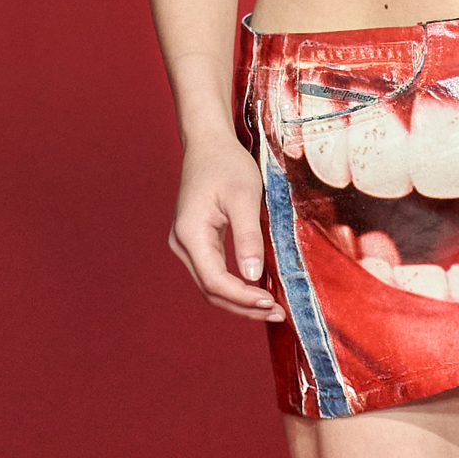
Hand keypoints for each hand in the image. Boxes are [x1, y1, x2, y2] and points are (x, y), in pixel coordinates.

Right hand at [169, 134, 285, 321]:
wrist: (208, 144)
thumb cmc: (227, 164)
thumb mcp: (244, 198)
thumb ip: (248, 237)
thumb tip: (253, 276)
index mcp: (190, 233)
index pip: (214, 280)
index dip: (243, 297)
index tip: (271, 303)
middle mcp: (181, 243)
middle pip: (210, 290)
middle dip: (243, 306)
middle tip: (277, 313)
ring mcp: (185, 244)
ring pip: (210, 285)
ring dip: (239, 300)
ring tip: (270, 307)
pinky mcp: (195, 241)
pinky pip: (213, 272)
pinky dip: (235, 286)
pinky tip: (257, 290)